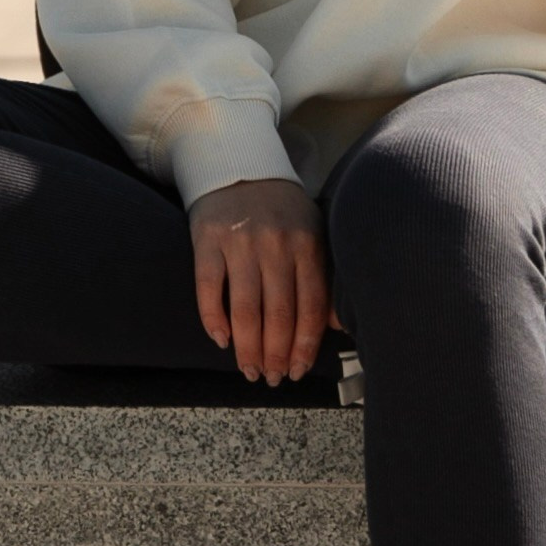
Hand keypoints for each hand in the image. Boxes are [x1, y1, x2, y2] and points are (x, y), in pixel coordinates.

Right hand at [190, 175, 331, 383]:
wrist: (239, 166)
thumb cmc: (281, 210)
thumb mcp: (313, 232)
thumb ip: (323, 275)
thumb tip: (338, 327)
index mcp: (308, 244)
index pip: (311, 307)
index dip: (304, 346)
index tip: (298, 370)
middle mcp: (276, 244)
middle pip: (278, 314)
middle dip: (276, 355)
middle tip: (273, 378)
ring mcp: (240, 242)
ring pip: (246, 309)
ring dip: (248, 348)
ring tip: (250, 370)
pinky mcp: (207, 240)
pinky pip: (209, 289)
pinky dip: (214, 320)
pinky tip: (222, 340)